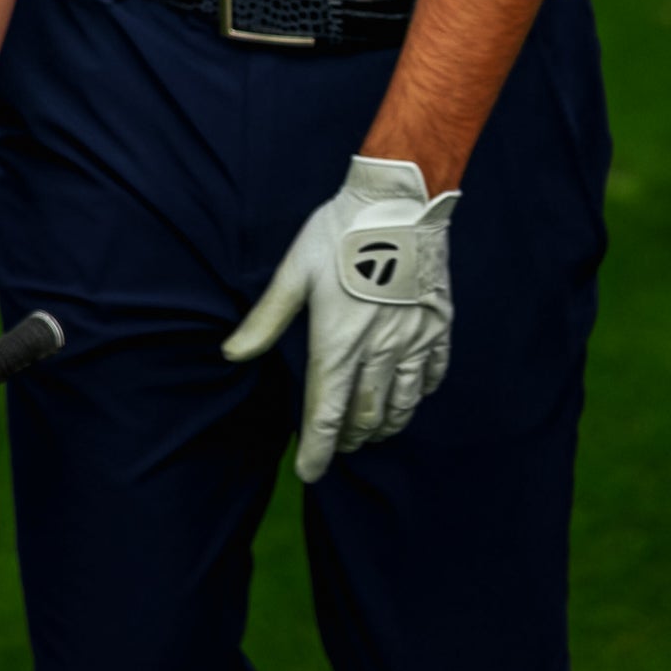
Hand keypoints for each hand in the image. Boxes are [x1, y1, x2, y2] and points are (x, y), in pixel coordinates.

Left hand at [222, 157, 459, 479]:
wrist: (399, 198)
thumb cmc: (339, 231)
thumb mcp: (295, 271)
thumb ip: (266, 319)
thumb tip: (231, 353)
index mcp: (338, 342)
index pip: (325, 414)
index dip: (316, 450)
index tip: (309, 472)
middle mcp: (379, 351)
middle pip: (364, 416)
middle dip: (347, 438)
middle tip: (335, 444)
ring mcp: (414, 340)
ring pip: (401, 405)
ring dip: (383, 425)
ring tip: (370, 431)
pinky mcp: (438, 325)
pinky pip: (432, 376)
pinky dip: (418, 395)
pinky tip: (409, 396)